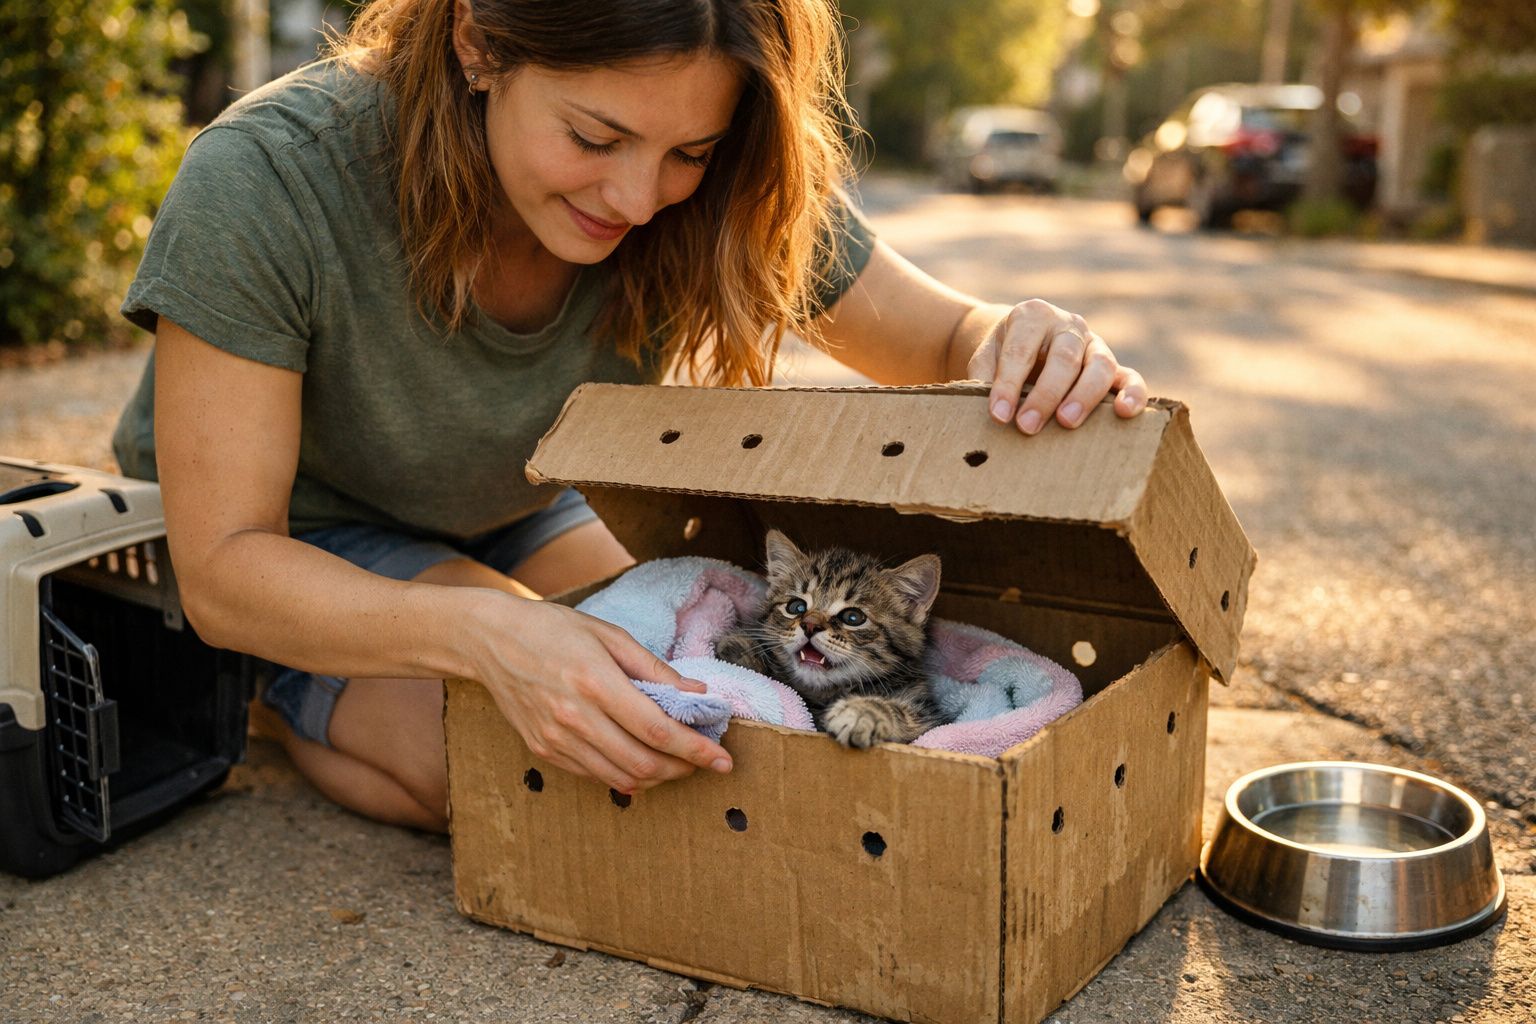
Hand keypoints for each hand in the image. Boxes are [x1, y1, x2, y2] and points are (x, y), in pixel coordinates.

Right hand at [466, 594, 732, 793]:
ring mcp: (556, 739)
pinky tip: (640, 759)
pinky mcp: (544, 752)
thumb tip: (697, 695)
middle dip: (683, 769)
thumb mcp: (609, 635)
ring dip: (658, 777)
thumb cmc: (554, 629)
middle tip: (704, 761)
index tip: (723, 759)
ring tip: (677, 762)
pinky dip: (626, 775)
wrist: (490, 641)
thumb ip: (655, 669)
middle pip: (642, 763)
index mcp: (595, 682)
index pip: (657, 730)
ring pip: (621, 778)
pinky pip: (595, 775)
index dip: (696, 750)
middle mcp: (574, 717)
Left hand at [966, 298, 1146, 434]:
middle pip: (1064, 358)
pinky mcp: (1114, 367)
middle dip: (1045, 395)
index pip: (1021, 350)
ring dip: (1084, 396)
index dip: (1008, 384)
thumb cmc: (1002, 354)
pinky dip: (1133, 394)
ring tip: (1067, 423)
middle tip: (1027, 426)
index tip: (998, 416)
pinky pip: (1131, 377)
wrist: (1024, 341)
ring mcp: (1095, 344)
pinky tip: (1124, 413)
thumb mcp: (985, 357)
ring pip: (1100, 366)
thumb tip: (994, 412)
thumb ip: (985, 376)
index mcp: (1032, 316)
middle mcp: (1068, 325)